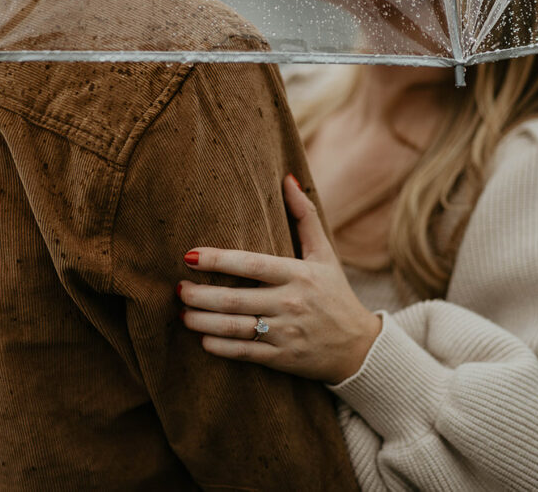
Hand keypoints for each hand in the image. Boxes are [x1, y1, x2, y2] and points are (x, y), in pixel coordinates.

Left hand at [177, 174, 381, 383]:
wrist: (359, 348)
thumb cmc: (336, 294)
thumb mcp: (325, 254)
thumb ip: (304, 216)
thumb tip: (287, 178)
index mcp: (298, 274)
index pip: (251, 264)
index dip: (217, 260)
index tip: (189, 256)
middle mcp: (290, 303)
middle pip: (234, 299)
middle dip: (200, 294)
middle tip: (178, 289)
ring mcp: (286, 332)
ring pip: (234, 327)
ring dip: (202, 321)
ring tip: (183, 313)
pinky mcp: (283, 358)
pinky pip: (244, 353)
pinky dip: (219, 347)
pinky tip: (203, 340)